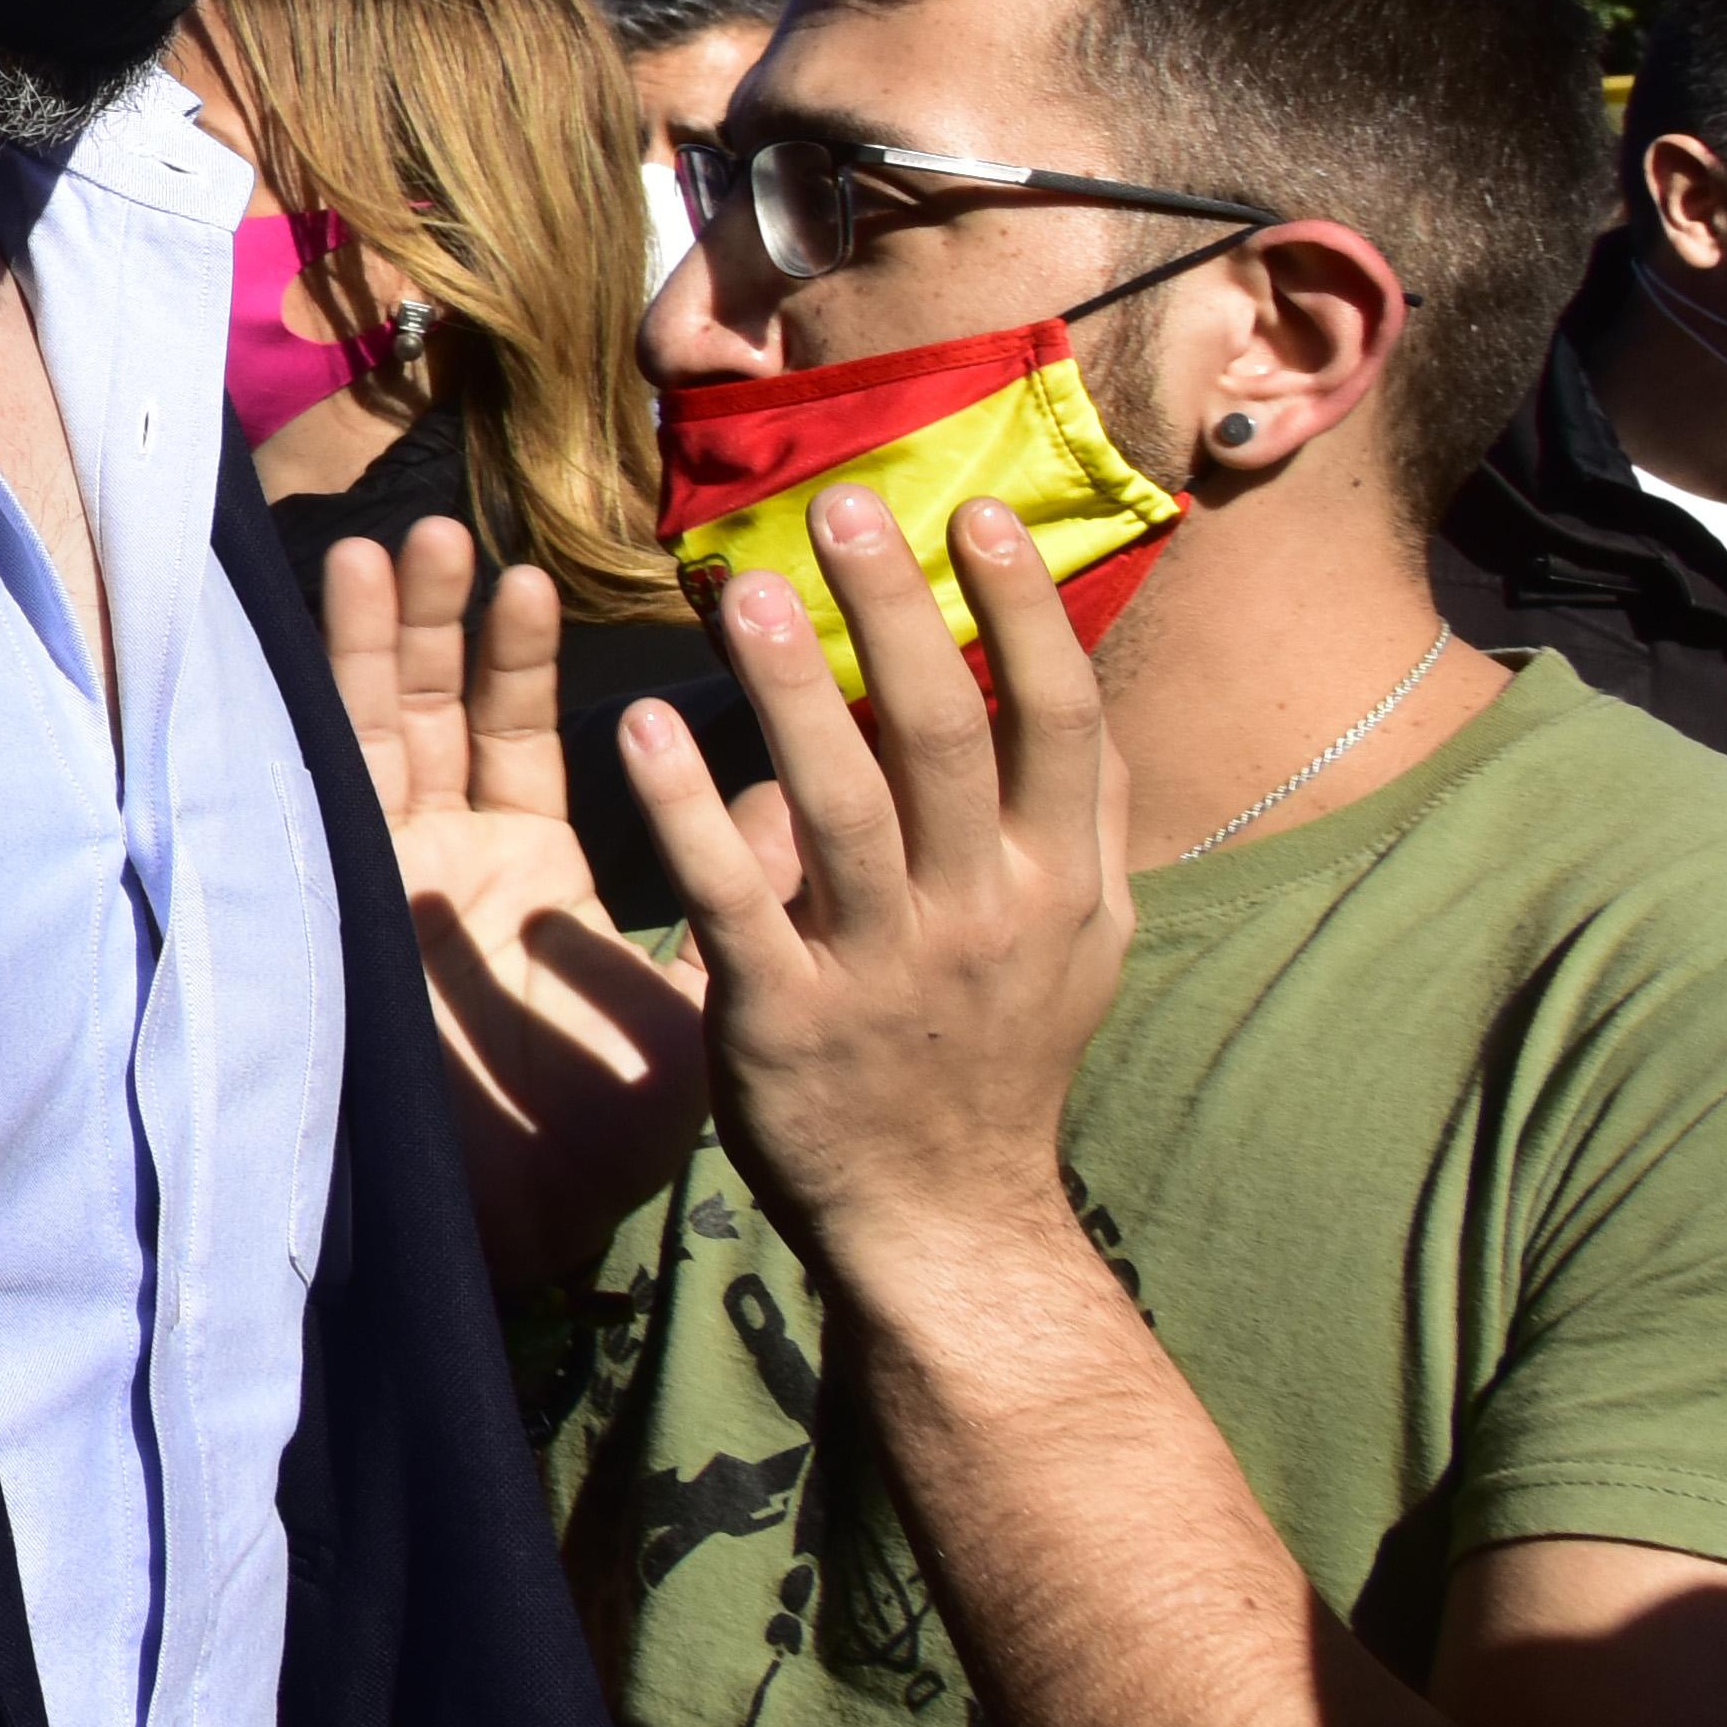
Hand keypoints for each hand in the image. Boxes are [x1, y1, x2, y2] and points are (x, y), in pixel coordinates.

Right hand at [318, 519, 712, 1298]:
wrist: (525, 1214)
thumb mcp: (714, 998)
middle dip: (453, 619)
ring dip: (399, 624)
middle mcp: (453, 860)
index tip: (546, 564)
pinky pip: (359, 755)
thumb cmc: (602, 1131)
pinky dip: (356, 666)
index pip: (525, 741)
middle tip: (478, 522)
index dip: (519, 659)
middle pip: (448, 711)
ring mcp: (399, 865)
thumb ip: (754, 894)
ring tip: (424, 534)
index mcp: (529, 879)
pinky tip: (361, 585)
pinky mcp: (365, 874)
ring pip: (392, 718)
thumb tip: (808, 796)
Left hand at [622, 489, 1138, 1289]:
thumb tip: (1084, 694)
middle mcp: (981, 915)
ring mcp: (883, 966)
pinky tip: (641, 727)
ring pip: (837, 806)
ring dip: (786, 692)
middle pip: (945, 740)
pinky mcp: (783, 1015)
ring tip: (736, 589)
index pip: (1059, 722)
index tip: (983, 515)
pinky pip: (732, 897)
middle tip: (843, 508)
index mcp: (1059, 884)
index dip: (1024, 616)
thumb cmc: (1001, 1055)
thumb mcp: (1084, 943)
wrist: (946, 1219)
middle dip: (896, 618)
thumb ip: (1085, 821)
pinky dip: (687, 812)